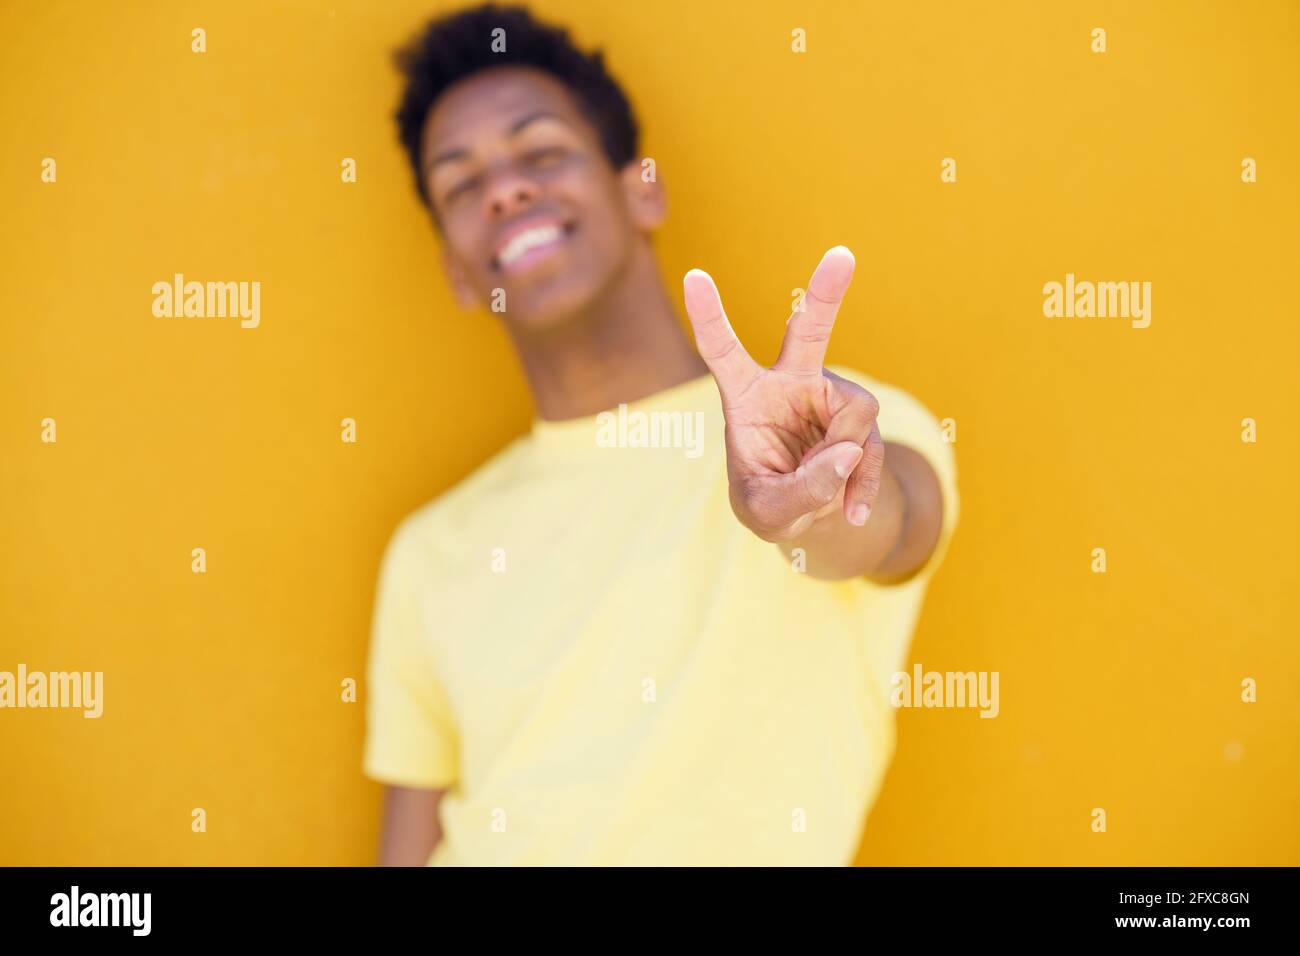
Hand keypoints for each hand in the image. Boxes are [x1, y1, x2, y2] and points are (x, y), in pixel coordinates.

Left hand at [683, 246, 884, 542]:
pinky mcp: (859, 416)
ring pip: (855, 416)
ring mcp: (830, 396)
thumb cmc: (769, 501)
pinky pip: (872, 446)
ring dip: (843, 461)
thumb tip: (849, 451)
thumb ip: (802, 489)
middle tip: (843, 256)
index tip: (695, 275)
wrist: (807, 513)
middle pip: (809, 332)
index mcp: (745, 396)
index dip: (708, 315)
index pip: (723, 351)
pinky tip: (850, 509)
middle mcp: (790, 383)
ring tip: (819, 488)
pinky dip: (862, 483)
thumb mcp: (769, 511)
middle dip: (826, 295)